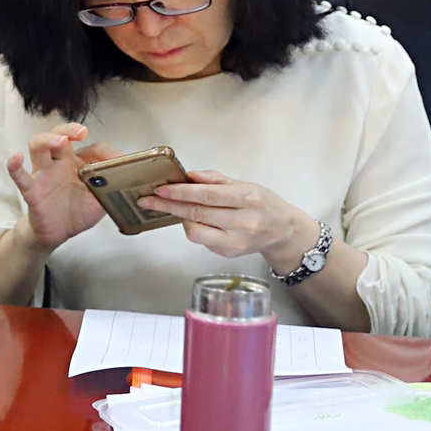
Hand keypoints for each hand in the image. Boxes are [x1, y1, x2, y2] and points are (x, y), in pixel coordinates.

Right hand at [5, 123, 121, 249]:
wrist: (58, 233)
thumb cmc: (77, 212)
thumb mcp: (100, 200)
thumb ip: (111, 187)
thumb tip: (125, 176)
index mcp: (77, 164)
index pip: (91, 147)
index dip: (104, 151)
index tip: (117, 159)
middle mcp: (59, 164)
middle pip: (58, 136)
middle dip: (69, 130)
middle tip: (81, 133)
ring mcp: (44, 174)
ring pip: (38, 147)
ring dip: (47, 140)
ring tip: (60, 142)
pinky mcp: (32, 190)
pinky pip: (20, 176)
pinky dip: (15, 166)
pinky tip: (16, 159)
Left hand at [138, 170, 319, 265]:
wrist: (283, 231)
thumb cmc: (262, 203)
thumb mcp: (245, 184)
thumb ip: (215, 179)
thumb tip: (189, 175)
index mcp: (248, 199)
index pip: (207, 195)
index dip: (180, 192)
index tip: (159, 189)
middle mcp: (243, 222)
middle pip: (197, 213)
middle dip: (168, 205)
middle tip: (146, 200)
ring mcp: (236, 242)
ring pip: (195, 232)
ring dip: (181, 218)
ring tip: (179, 209)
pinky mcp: (228, 254)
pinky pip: (202, 240)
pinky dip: (195, 228)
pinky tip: (199, 221)